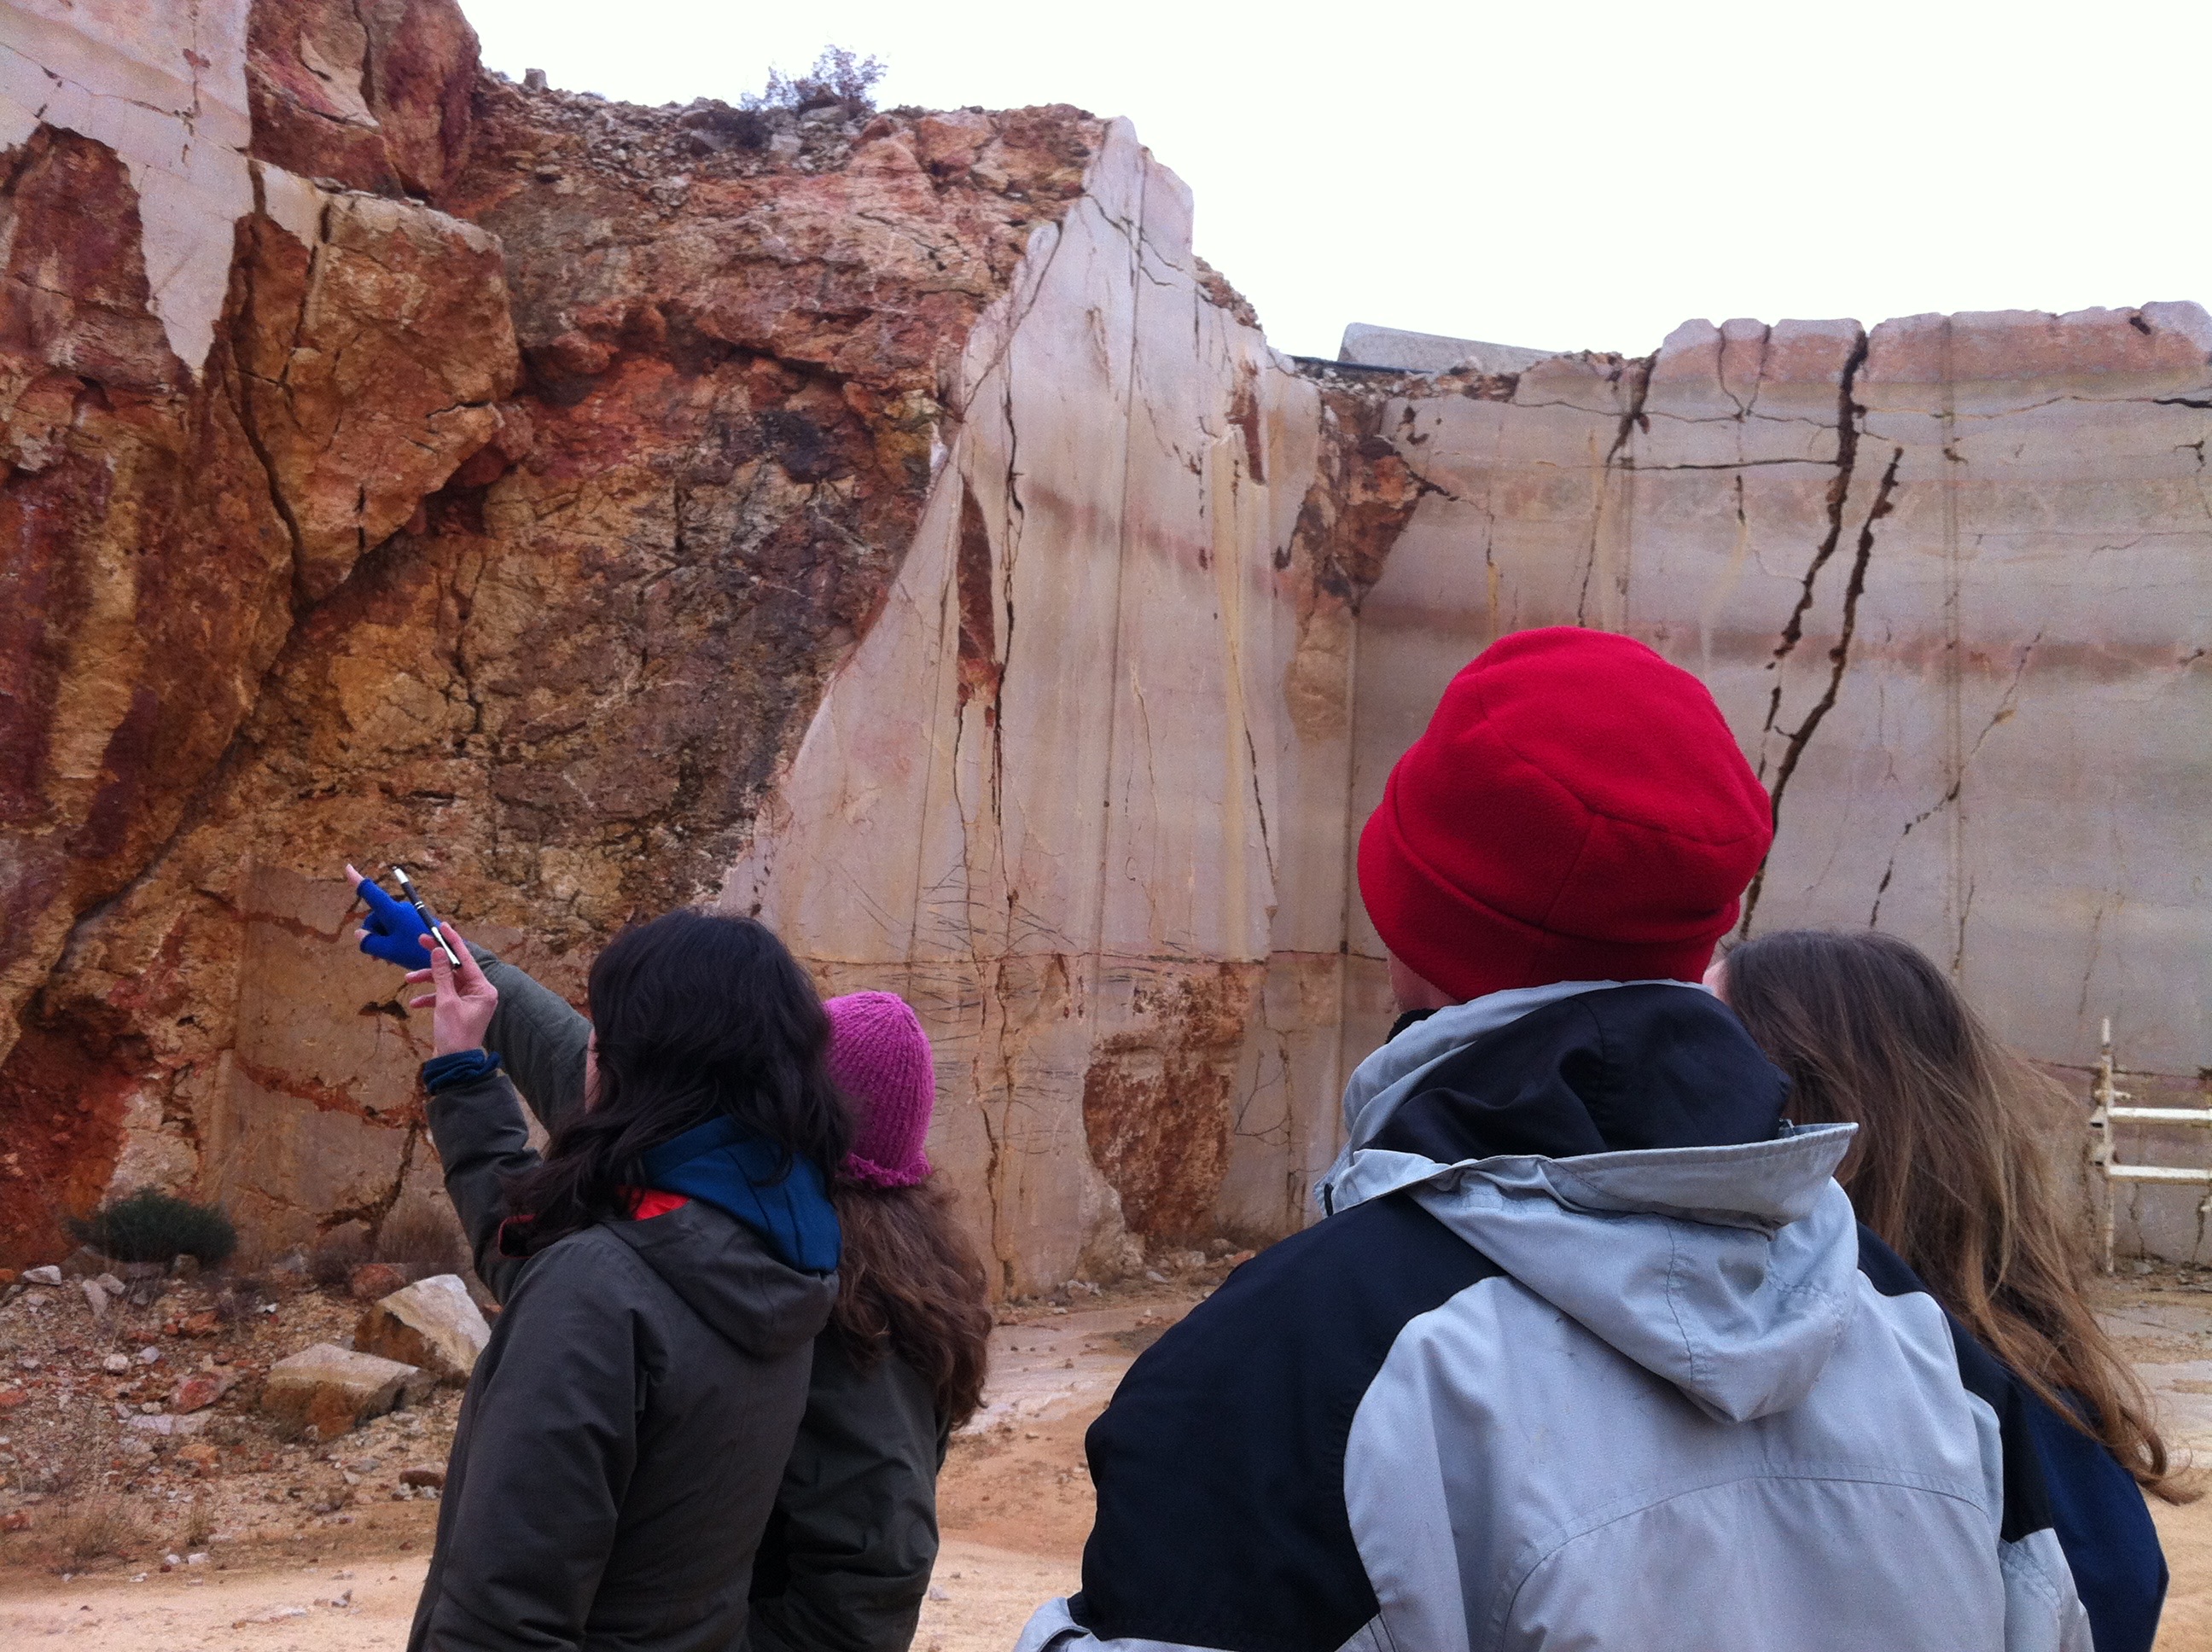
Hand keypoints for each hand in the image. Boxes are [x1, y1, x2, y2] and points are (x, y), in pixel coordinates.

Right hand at [346, 862, 431, 970]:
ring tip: (387, 959)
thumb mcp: (388, 950)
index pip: (371, 892)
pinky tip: (395, 956)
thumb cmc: (417, 952)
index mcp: (392, 911)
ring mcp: (410, 915)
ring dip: (383, 940)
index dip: (357, 881)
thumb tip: (359, 933)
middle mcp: (401, 909)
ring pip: (387, 925)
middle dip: (373, 934)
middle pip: (377, 917)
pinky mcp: (417, 922)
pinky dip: (393, 940)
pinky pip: (398, 929)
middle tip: (376, 957)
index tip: (347, 867)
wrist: (449, 956)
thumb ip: (370, 942)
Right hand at [408, 923, 498, 1054]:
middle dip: (437, 959)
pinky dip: (430, 997)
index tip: (442, 927)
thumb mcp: (446, 1002)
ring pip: (447, 981)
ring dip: (429, 980)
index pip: (467, 959)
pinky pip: (444, 996)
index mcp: (484, 989)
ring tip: (409, 979)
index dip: (454, 941)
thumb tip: (439, 952)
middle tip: (420, 942)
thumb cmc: (454, 1035)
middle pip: (456, 968)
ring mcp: (470, 1001)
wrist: (454, 1064)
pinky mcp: (460, 1009)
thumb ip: (441, 975)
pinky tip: (415, 1004)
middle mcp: (480, 992)